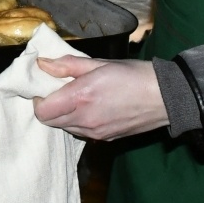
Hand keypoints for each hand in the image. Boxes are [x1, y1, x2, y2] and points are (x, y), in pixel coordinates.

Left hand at [33, 57, 168, 139]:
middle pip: (50, 122)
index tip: (45, 86)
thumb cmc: (134, 75)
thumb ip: (67, 65)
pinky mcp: (106, 139)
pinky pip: (81, 132)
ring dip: (63, 115)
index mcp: (81, 98)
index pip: (42, 110)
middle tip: (59, 91)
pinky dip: (78, 122)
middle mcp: (85, 120)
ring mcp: (96, 133)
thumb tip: (43, 64)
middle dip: (48, 106)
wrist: (165, 97)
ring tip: (77, 98)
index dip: (38, 98)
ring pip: (65, 128)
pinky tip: (91, 108)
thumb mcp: (99, 63)